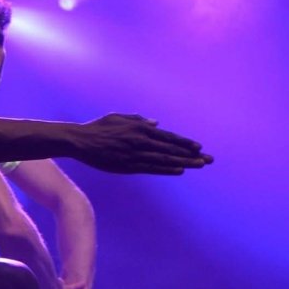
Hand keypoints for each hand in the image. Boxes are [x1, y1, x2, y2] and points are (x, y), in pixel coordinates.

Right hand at [74, 114, 211, 174]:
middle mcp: (140, 141)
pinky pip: (151, 168)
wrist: (79, 141)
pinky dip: (166, 169)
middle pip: (171, 149)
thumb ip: (137, 120)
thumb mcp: (117, 118)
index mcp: (139, 129)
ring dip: (184, 163)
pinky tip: (179, 170)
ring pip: (164, 159)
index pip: (168, 137)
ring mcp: (135, 154)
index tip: (199, 148)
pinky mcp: (128, 165)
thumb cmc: (97, 128)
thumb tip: (156, 124)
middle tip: (209, 160)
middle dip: (192, 154)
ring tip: (199, 165)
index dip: (184, 143)